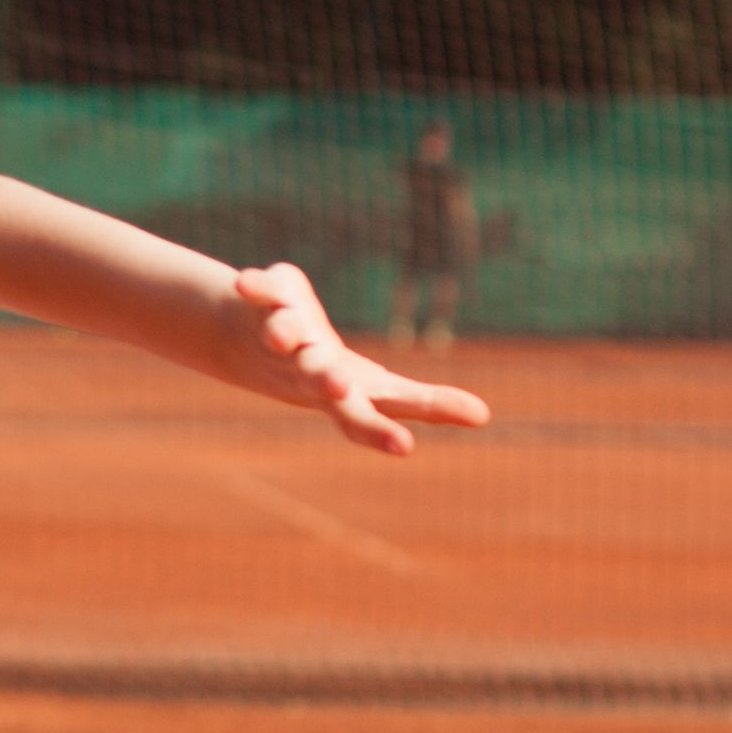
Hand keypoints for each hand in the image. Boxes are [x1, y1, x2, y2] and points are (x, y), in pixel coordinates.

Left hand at [229, 261, 490, 454]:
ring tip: (280, 333)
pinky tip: (245, 283)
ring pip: (284, 336)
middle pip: (317, 380)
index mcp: (343, 394)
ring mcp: (284, 337)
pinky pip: (263, 291)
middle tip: (337, 387)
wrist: (247, 351)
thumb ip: (430, 404)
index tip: (405, 448)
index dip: (381, 433)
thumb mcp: (381, 390)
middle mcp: (308, 369)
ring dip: (284, 334)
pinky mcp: (270, 300)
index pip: (365, 418)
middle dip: (327, 383)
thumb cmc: (330, 372)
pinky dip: (257, 286)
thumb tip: (486, 417)